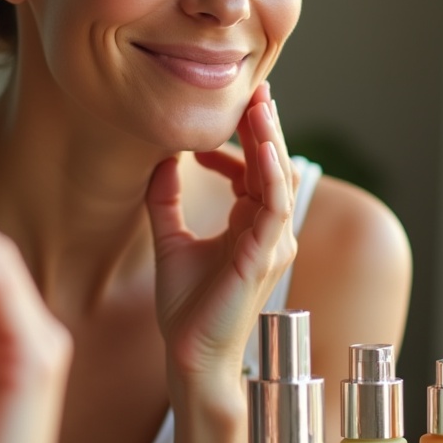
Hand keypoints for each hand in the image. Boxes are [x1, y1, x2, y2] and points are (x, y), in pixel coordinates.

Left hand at [146, 81, 299, 383]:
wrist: (187, 353)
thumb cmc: (185, 307)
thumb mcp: (170, 239)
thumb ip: (166, 199)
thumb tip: (162, 160)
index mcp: (250, 227)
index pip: (256, 172)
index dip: (241, 142)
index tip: (222, 119)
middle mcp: (269, 232)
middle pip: (275, 167)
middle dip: (266, 127)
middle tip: (257, 89)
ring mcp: (273, 244)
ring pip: (280, 180)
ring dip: (271, 141)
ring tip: (260, 105)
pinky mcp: (265, 256)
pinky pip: (275, 206)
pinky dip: (268, 174)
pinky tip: (258, 147)